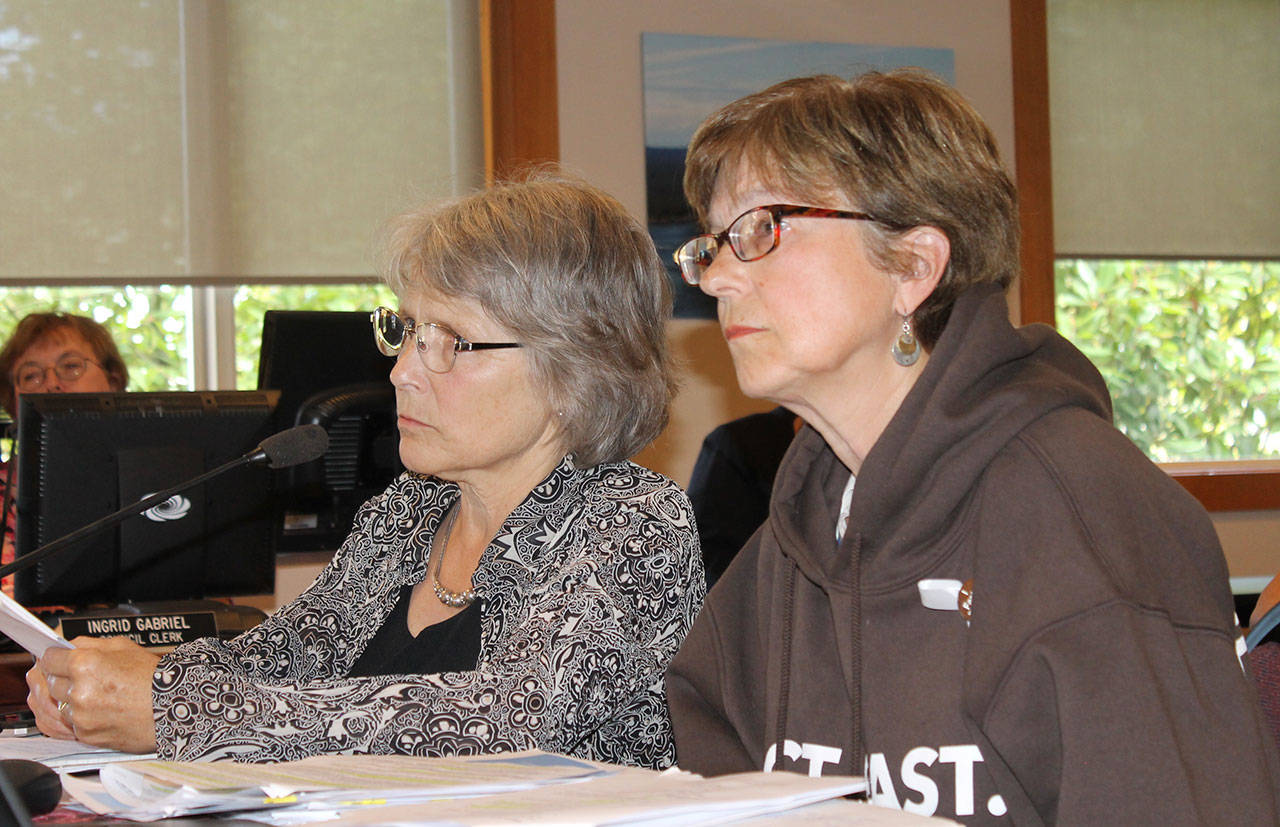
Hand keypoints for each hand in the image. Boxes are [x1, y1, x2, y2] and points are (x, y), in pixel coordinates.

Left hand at [28, 637, 160, 752]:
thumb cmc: (154, 677)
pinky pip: (70, 723)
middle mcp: (79, 690)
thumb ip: (91, 644)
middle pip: (49, 682)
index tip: (56, 659)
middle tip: (80, 677)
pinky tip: (99, 709)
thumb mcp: (124, 647)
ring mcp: (80, 715)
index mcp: (85, 664)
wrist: (173, 707)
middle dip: (61, 678)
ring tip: (94, 695)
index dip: (54, 657)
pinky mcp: (85, 734)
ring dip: (69, 699)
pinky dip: (80, 717)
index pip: (49, 659)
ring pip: (58, 704)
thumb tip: (69, 645)